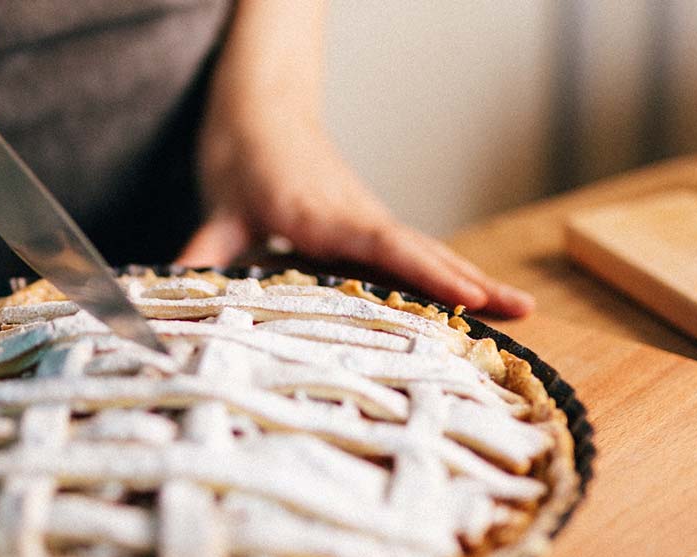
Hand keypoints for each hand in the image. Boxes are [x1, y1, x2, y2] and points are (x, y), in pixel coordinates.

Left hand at [178, 111, 534, 317]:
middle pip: (422, 251)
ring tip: (520, 311)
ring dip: (470, 279)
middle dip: (470, 281)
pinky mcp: (365, 225)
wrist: (260, 104)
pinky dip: (444, 276)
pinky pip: (410, 254)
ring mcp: (366, 220)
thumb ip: (204, 251)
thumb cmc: (242, 151)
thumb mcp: (217, 205)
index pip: (383, 245)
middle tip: (521, 312)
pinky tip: (471, 301)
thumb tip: (175, 289)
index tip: (464, 294)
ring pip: (424, 252)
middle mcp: (355, 215)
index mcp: (321, 211)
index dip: (425, 272)